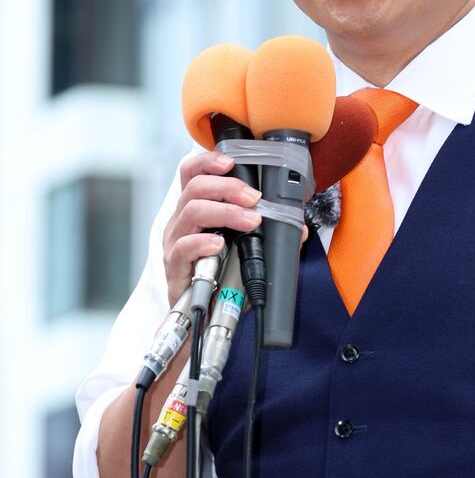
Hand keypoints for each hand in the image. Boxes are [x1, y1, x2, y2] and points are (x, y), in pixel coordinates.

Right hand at [162, 152, 262, 305]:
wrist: (203, 316)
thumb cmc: (223, 278)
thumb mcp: (248, 252)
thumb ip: (271, 237)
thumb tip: (297, 229)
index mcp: (195, 211)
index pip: (192, 174)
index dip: (207, 162)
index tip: (230, 162)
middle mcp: (182, 222)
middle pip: (194, 188)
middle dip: (228, 187)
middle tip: (254, 198)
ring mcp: (175, 243)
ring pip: (191, 212)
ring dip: (225, 212)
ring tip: (250, 221)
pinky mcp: (174, 268)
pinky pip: (183, 248)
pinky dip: (202, 242)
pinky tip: (219, 244)